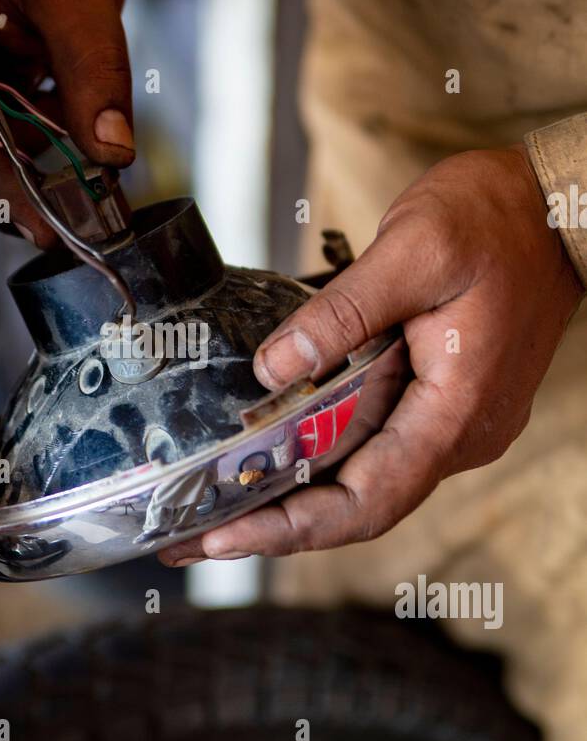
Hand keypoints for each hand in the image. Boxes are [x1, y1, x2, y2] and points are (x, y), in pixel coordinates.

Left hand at [161, 145, 582, 564]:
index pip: (366, 502)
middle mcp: (460, 435)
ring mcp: (454, 422)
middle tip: (191, 534)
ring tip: (212, 501)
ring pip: (364, 479)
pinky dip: (319, 455)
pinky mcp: (442, 401)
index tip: (223, 536)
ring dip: (291, 494)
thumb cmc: (498, 220)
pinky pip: (376, 444)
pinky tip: (268, 451)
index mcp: (456, 413)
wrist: (560, 204)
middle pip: (357, 505)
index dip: (290, 529)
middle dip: (273, 524)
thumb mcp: (413, 249)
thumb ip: (342, 312)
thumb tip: (274, 369)